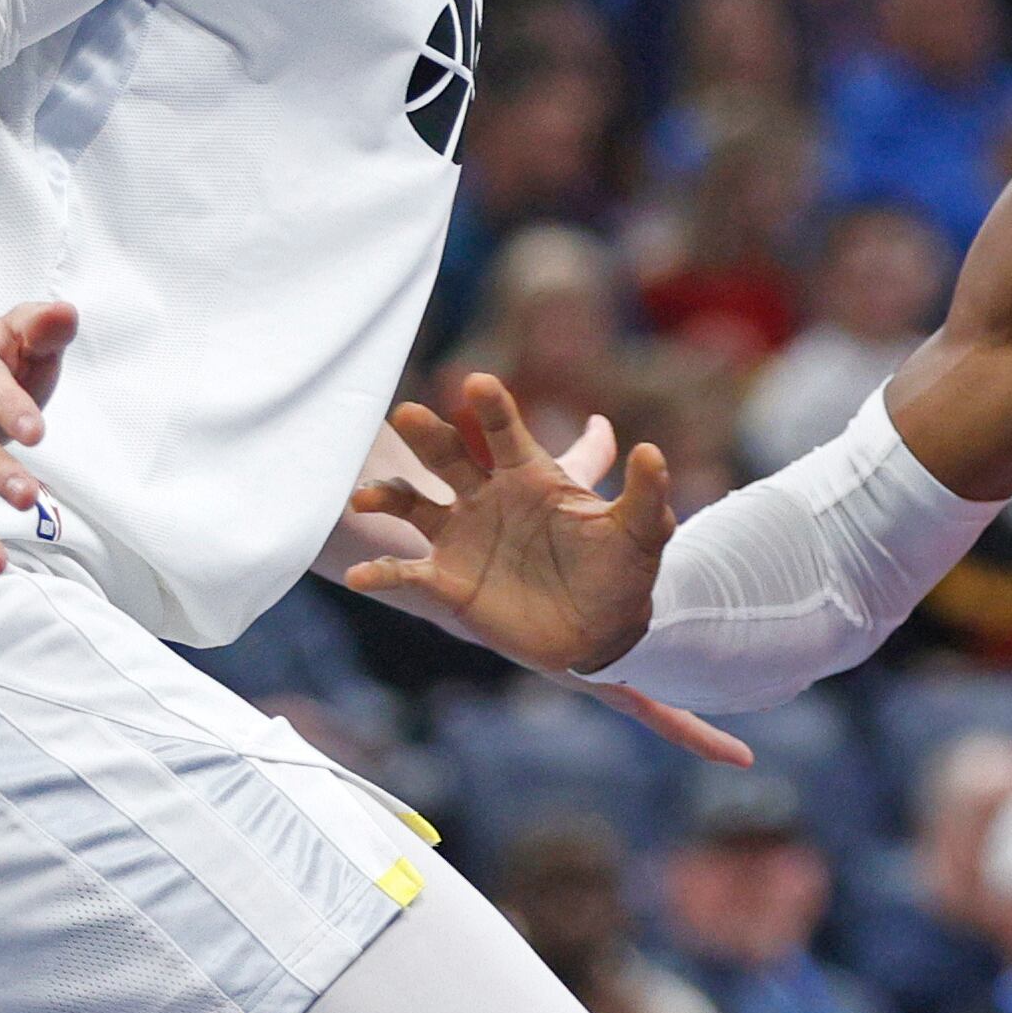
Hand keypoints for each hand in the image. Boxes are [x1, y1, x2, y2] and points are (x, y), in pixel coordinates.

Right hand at [345, 376, 749, 764]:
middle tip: (403, 414)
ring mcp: (462, 535)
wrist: (599, 630)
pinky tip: (362, 577)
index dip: (492, 408)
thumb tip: (649, 451)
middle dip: (426, 435)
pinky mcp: (447, 578)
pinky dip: (381, 573)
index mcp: (530, 474)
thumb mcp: (640, 532)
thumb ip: (644, 493)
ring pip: (413, 504)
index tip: (479, 382)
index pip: (505, 432)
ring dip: (387, 495)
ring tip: (362, 498)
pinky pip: (406, 572)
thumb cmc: (620, 570)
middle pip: (449, 456)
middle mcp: (487, 495)